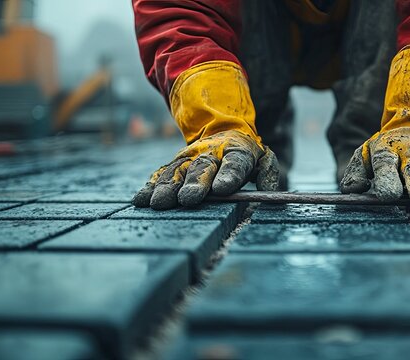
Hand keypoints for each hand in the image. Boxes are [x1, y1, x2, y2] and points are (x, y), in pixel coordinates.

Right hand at [133, 130, 279, 209]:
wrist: (221, 132)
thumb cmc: (245, 155)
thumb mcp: (264, 159)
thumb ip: (268, 174)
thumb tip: (268, 194)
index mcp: (237, 151)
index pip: (235, 163)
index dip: (228, 175)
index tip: (222, 189)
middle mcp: (210, 153)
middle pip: (202, 168)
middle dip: (195, 183)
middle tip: (189, 199)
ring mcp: (190, 158)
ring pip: (178, 171)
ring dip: (168, 187)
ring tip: (160, 203)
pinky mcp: (174, 165)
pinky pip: (161, 174)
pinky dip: (150, 186)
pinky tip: (141, 199)